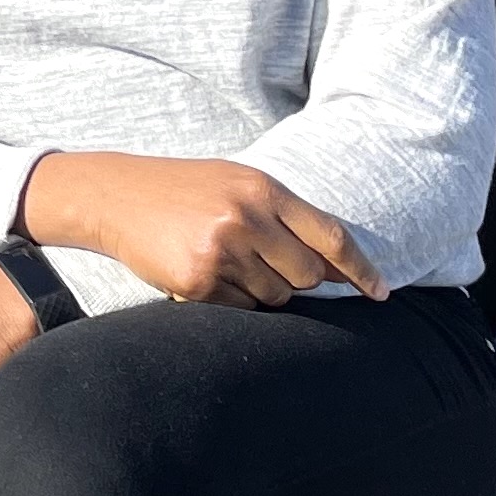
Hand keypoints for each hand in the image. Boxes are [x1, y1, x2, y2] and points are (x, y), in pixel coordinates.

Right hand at [21, 152, 385, 307]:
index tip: (381, 293)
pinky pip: (240, 310)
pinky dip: (230, 301)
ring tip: (224, 261)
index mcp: (264, 189)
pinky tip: (205, 274)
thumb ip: (287, 218)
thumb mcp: (238, 184)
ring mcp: (222, 251)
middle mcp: (247, 218)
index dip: (361, 270)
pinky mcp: (198, 281)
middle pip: (307, 277)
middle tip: (262, 262)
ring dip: (260, 290)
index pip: (331, 238)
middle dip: (296, 280)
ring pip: (275, 298)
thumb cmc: (185, 189)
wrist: (115, 195)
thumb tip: (338, 270)